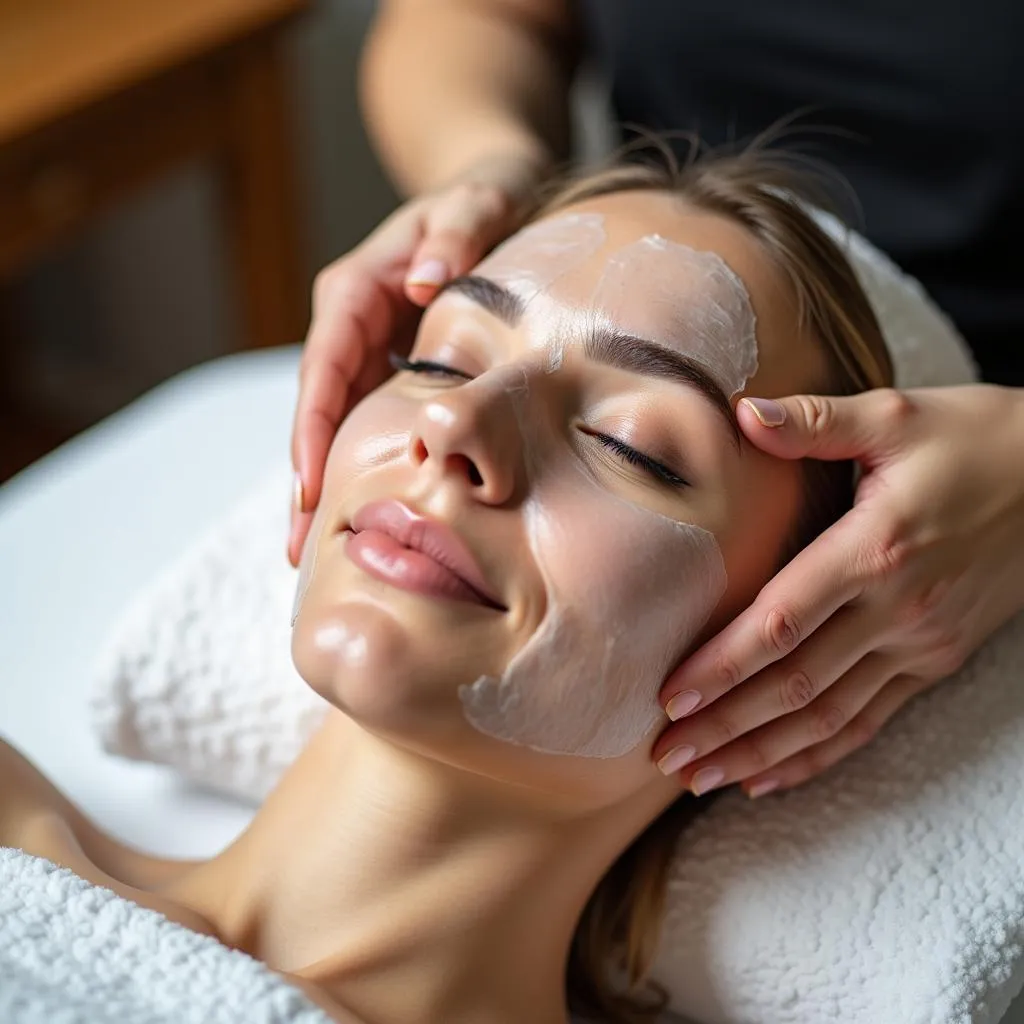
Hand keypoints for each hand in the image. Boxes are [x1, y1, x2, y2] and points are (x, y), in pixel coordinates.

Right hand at [288, 154, 543, 565]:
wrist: (495, 202)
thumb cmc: (484, 201)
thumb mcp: (477, 204)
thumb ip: (455, 233)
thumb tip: (422, 282)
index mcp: (356, 290)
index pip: (323, 365)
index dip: (311, 426)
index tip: (308, 484)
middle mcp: (350, 328)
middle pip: (318, 410)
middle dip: (306, 477)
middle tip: (297, 549)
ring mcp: (367, 353)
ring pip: (336, 426)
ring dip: (324, 485)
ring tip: (312, 554)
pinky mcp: (389, 372)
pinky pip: (367, 424)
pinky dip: (359, 468)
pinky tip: (360, 515)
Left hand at [653, 385, 1023, 798]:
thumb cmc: (977, 439)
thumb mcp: (897, 415)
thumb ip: (814, 420)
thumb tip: (741, 412)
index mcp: (875, 549)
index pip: (783, 621)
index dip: (724, 665)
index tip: (671, 697)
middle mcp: (897, 610)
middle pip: (796, 684)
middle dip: (725, 725)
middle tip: (664, 755)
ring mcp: (919, 645)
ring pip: (828, 717)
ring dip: (760, 753)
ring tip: (700, 778)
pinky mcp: (934, 662)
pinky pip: (869, 722)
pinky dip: (818, 757)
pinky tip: (770, 778)